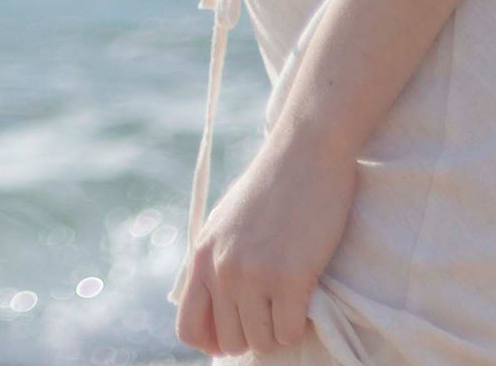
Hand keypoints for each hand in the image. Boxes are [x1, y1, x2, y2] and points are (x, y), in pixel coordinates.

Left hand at [171, 133, 356, 357]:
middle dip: (253, 336)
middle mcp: (220, 269)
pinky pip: (289, 333)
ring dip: (278, 334)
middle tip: (273, 317)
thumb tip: (219, 305)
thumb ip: (216, 261)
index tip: (236, 334)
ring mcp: (254, 274)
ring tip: (290, 308)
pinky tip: (306, 304)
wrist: (305, 153)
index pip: (189, 328)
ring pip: (261, 341)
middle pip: (229, 340)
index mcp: (201, 255)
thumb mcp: (226, 223)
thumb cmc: (272, 186)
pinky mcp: (290, 278)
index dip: (213, 342)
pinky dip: (299, 327)